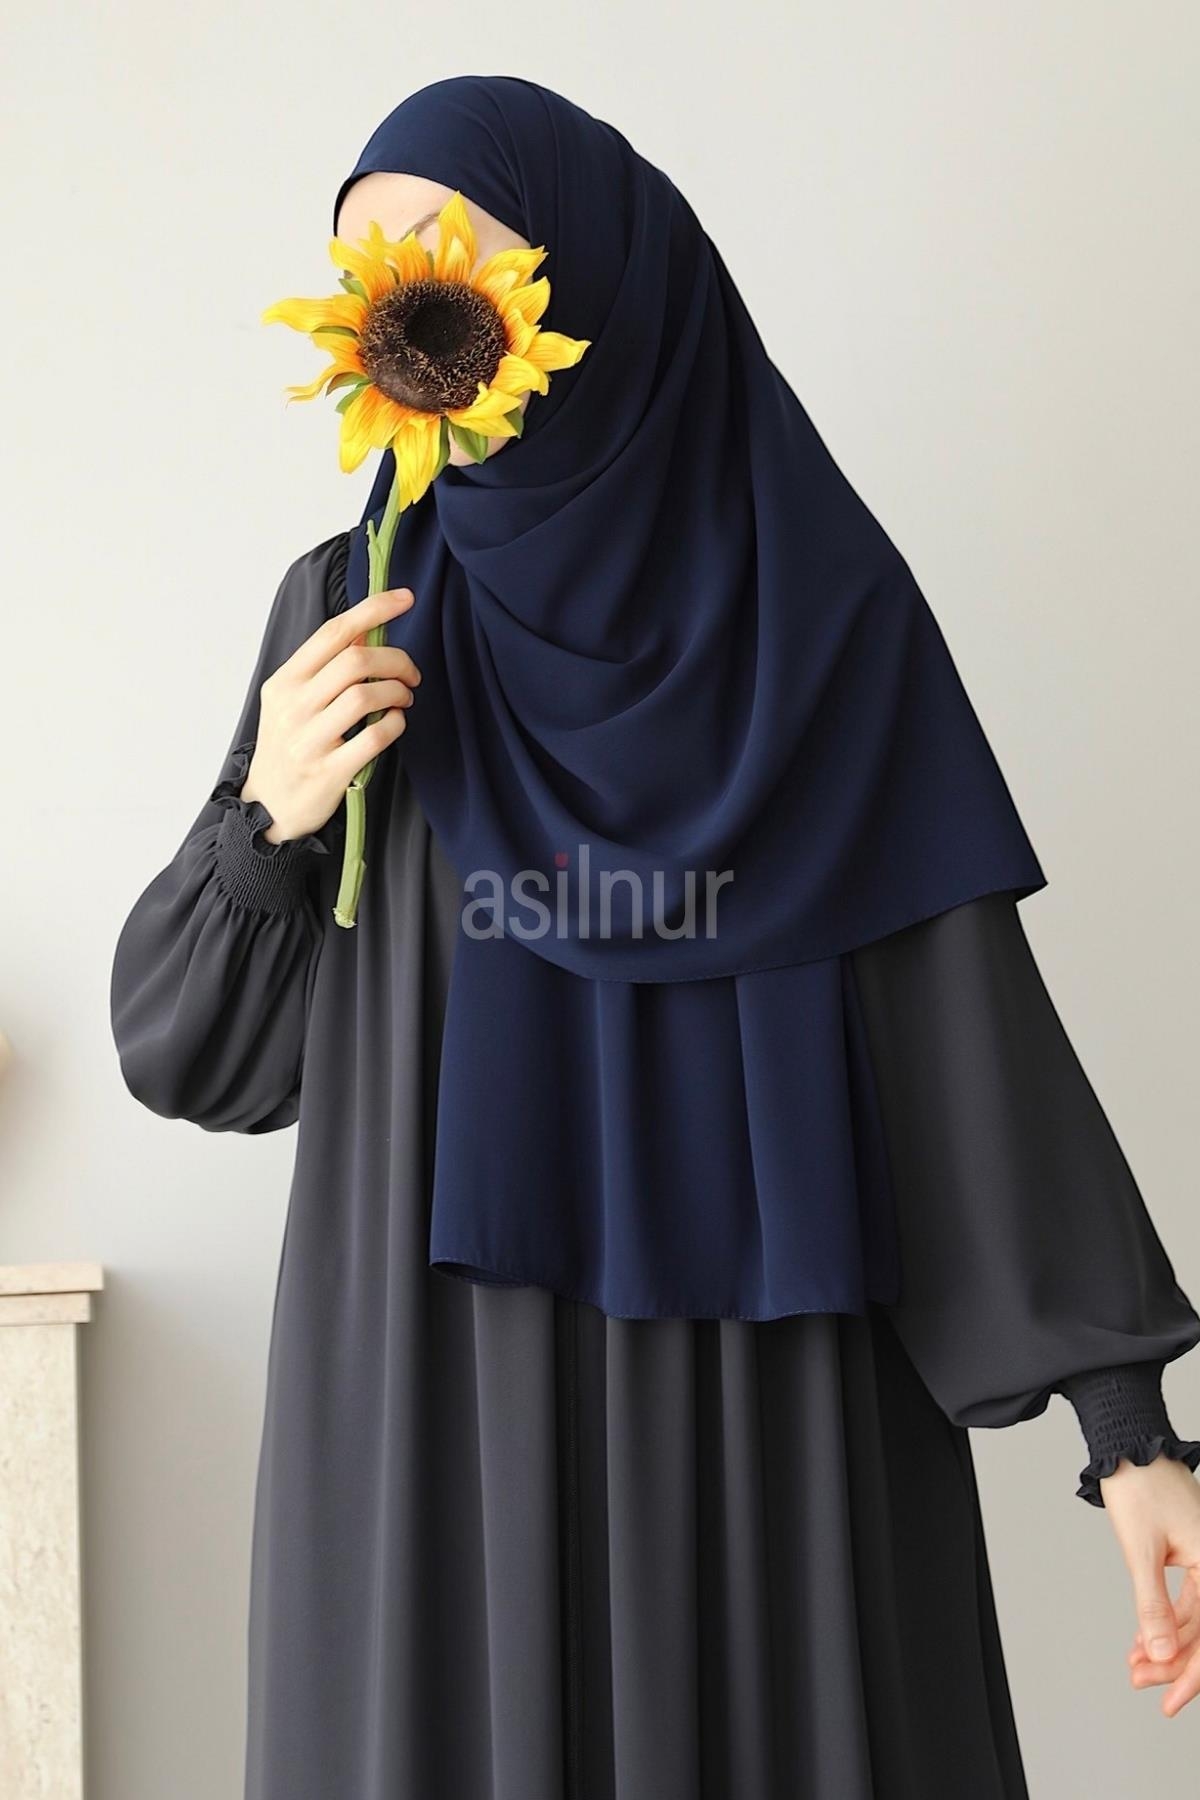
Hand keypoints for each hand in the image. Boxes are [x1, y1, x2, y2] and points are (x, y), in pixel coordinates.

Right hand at [240, 587, 420, 843]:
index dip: (374, 609)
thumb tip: (366, 630)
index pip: (333, 632)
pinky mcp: (329, 771)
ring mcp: (309, 740)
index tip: (406, 598)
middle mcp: (293, 706)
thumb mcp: (292, 700)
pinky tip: (396, 722)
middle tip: (411, 673)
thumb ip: (325, 667)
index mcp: (285, 682)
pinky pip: (374, 737)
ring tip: (404, 698)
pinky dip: (395, 723)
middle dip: (396, 660)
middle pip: (355, 660)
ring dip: (398, 691)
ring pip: (366, 696)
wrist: (268, 807)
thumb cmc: (288, 746)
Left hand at [1100, 1453, 1199, 1715]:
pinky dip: (1165, 1622)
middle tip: (1139, 1682)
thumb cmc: (1136, 1485)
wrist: (1129, 1443)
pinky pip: (1188, 1601)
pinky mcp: (1194, 1555)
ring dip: (1167, 1645)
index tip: (1169, 1702)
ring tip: (1134, 1666)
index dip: (1192, 1675)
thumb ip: (1153, 1606)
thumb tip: (1163, 1655)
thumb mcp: (1141, 1550)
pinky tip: (1143, 1642)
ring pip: (1196, 1620)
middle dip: (1174, 1663)